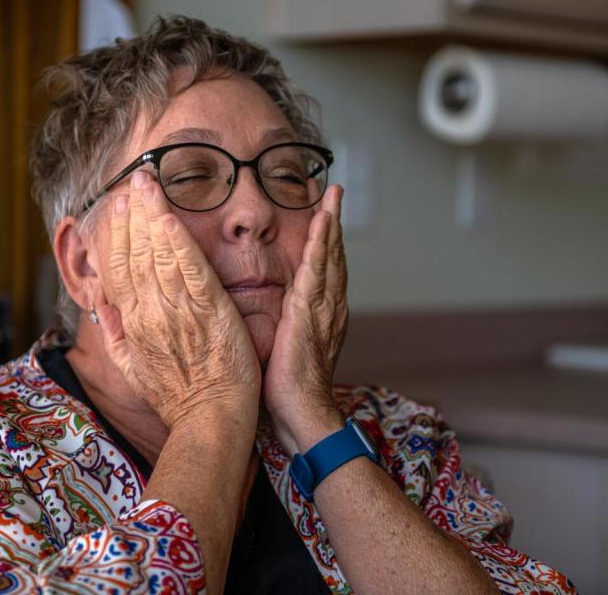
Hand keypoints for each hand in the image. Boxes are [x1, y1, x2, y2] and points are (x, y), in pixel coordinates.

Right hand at [96, 171, 260, 430]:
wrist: (209, 420)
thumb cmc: (177, 397)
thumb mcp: (132, 368)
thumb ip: (116, 333)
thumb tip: (103, 305)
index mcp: (132, 324)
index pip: (117, 270)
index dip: (114, 236)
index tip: (114, 208)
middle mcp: (149, 313)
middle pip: (134, 256)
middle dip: (131, 215)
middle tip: (132, 181)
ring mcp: (178, 311)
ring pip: (158, 256)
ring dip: (151, 217)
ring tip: (147, 185)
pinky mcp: (209, 311)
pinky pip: (190, 271)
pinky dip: (178, 243)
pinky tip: (169, 218)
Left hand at [263, 185, 348, 453]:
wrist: (303, 414)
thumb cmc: (289, 391)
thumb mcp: (287, 350)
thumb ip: (285, 329)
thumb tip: (273, 319)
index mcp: (321, 315)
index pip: (324, 270)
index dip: (325, 242)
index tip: (323, 216)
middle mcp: (328, 307)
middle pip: (332, 256)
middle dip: (333, 222)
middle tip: (334, 192)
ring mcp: (322, 308)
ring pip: (328, 256)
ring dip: (330, 223)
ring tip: (332, 195)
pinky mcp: (308, 313)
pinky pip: (316, 270)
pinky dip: (321, 243)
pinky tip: (322, 222)